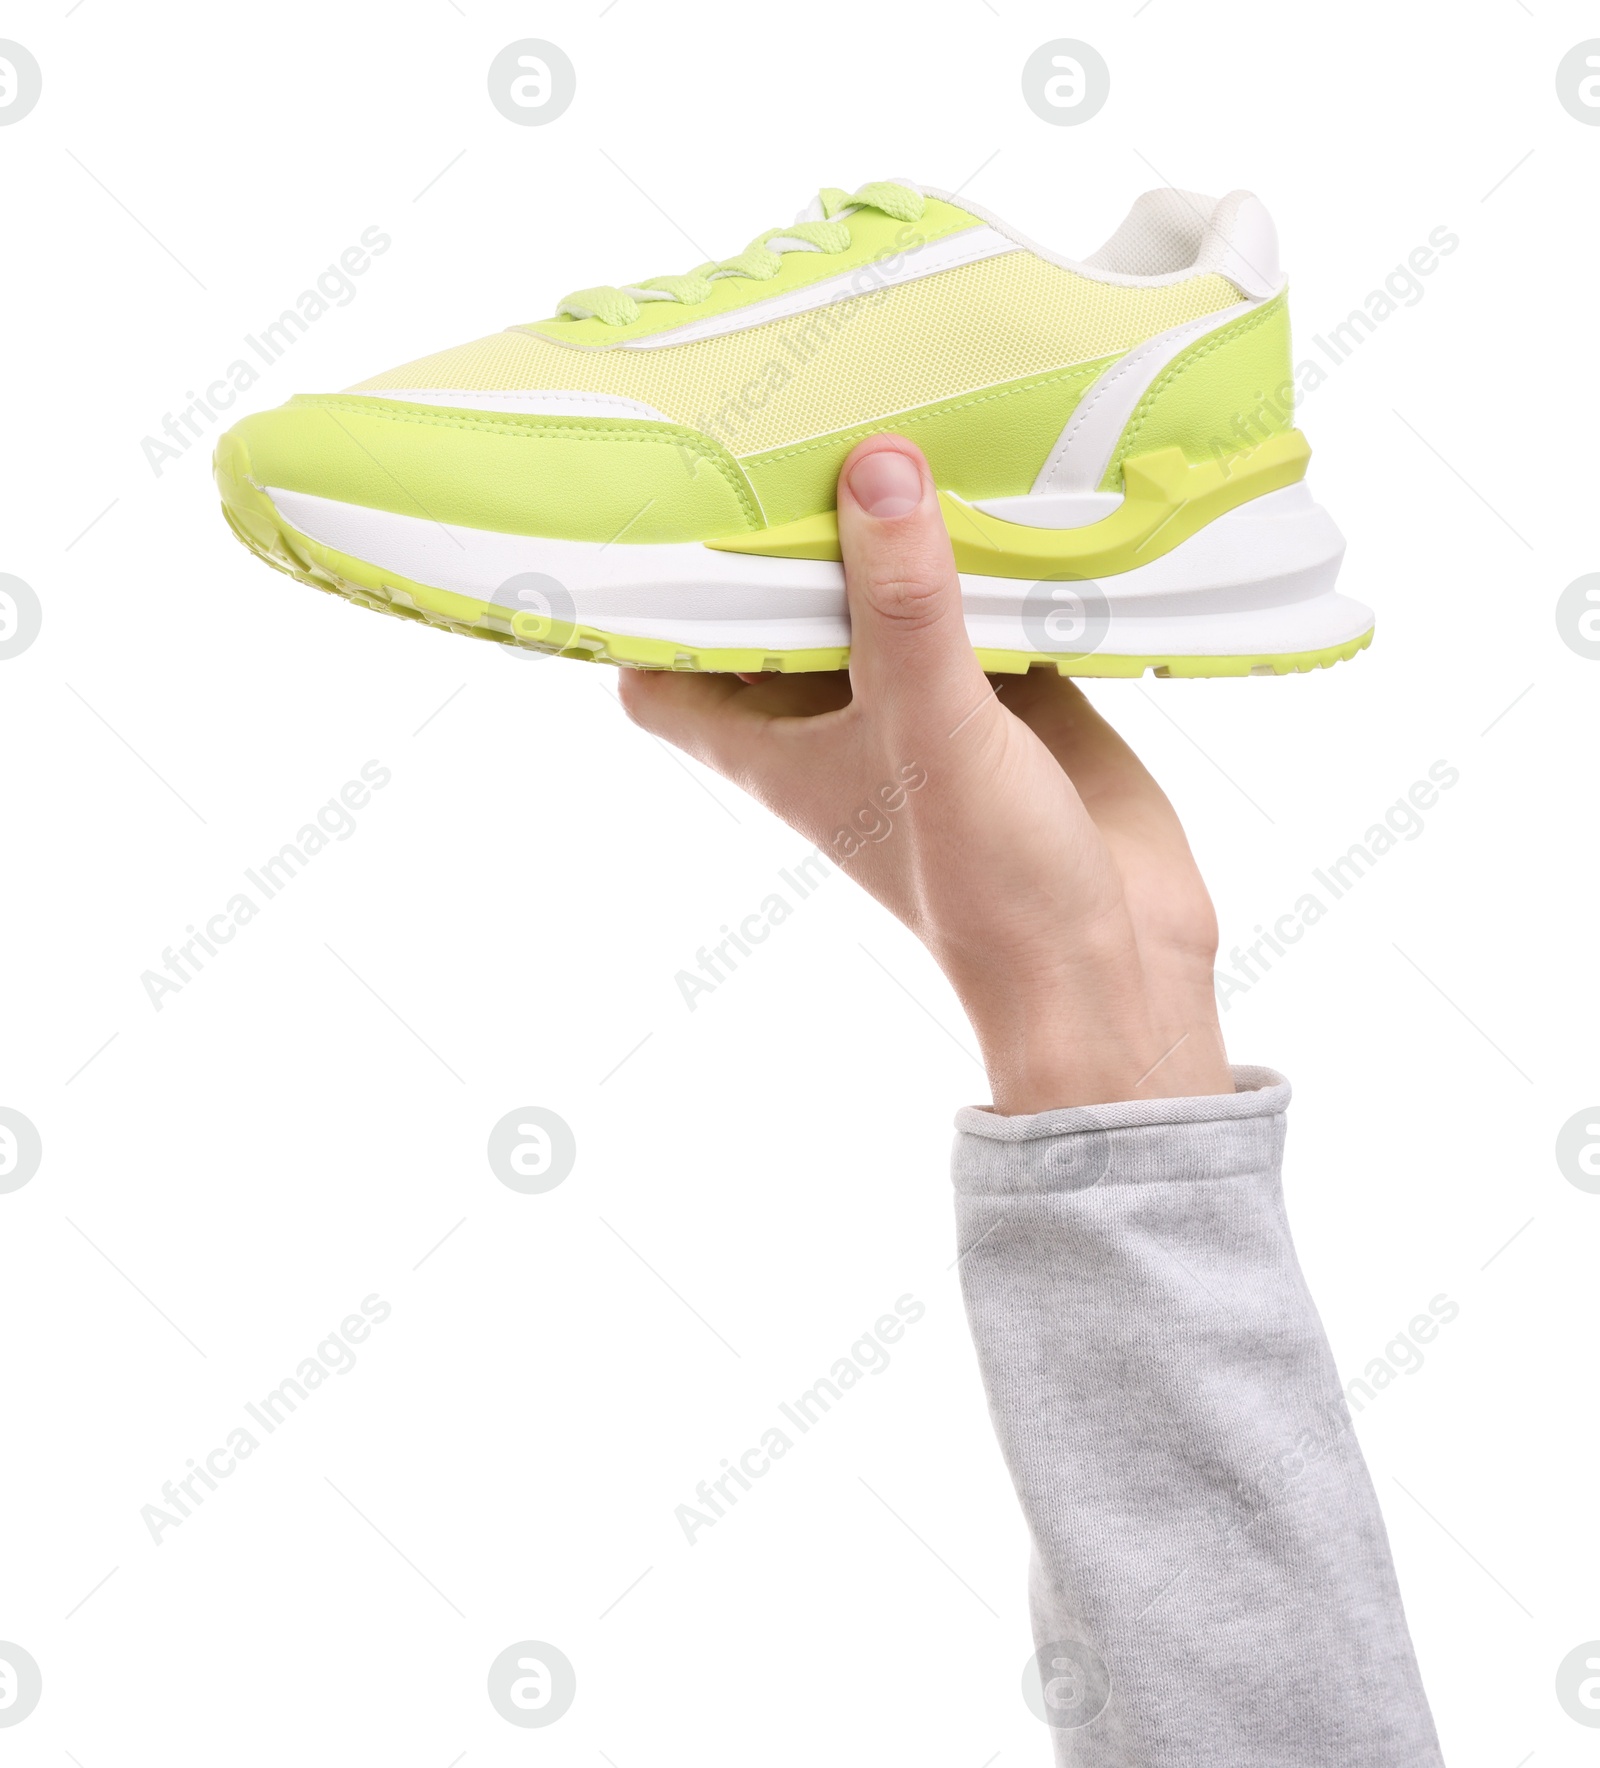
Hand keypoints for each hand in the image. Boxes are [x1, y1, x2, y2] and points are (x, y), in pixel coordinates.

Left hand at [619, 435, 1232, 1112]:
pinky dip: (987, 552)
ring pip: (883, 594)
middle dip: (778, 525)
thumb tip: (875, 467)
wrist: (1109, 962)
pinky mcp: (1007, 693)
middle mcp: (835, 715)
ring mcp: (922, 701)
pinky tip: (1006, 476)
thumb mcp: (928, 729)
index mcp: (772, 739)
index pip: (667, 670)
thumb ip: (904, 605)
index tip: (654, 500)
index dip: (650, 600)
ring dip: (888, 528)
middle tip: (781, 410)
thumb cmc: (983, 883)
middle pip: (778, 604)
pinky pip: (981, 602)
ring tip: (888, 405)